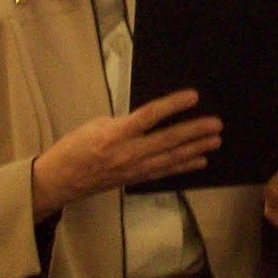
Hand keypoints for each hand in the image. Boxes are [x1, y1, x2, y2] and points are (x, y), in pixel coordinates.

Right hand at [31, 89, 221, 215]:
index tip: (193, 96)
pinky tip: (200, 160)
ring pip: (171, 158)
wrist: (60, 180)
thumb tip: (150, 119)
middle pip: (167, 140)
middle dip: (194, 132)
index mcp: (114, 134)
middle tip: (216, 124)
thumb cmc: (74, 147)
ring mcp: (133, 169)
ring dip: (195, 149)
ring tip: (215, 141)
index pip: (149, 116)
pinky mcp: (135, 179)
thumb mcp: (96, 125)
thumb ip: (125, 123)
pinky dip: (183, 166)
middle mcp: (127, 153)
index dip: (173, 105)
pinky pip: (164, 172)